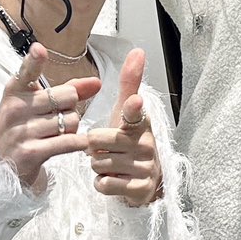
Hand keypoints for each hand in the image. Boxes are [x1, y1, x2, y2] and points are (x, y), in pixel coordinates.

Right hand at [0, 45, 102, 191]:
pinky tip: (74, 144)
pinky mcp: (30, 152)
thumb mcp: (38, 105)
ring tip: (58, 134)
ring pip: (71, 120)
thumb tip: (96, 82)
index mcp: (14, 91)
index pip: (26, 72)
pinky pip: (68, 142)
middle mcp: (15, 109)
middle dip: (71, 108)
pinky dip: (78, 143)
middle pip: (66, 96)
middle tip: (58, 117)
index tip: (39, 50)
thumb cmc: (25, 129)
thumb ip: (68, 90)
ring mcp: (21, 131)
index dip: (34, 61)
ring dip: (72, 129)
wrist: (3, 167)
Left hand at [83, 48, 162, 206]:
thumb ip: (130, 83)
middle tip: (106, 149)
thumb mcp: (125, 112)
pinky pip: (105, 183)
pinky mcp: (139, 189)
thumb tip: (137, 50)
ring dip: (98, 165)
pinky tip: (114, 179)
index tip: (135, 102)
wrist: (143, 179)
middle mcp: (145, 144)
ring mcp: (144, 168)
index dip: (133, 108)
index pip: (135, 113)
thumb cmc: (128, 140)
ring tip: (111, 163)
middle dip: (94, 148)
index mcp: (140, 123)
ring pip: (98, 163)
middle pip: (97, 142)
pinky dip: (102, 183)